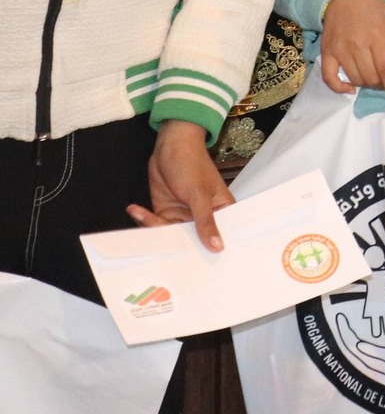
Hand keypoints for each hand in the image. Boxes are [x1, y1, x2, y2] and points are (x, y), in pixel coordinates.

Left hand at [128, 119, 233, 251]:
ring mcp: (183, 215)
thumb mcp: (199, 195)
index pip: (220, 236)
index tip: (201, 268)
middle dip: (178, 246)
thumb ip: (206, 222)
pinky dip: (143, 218)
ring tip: (144, 216)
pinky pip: (155, 224)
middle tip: (164, 256)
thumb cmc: (192, 164)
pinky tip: (134, 208)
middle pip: (193, 241)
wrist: (170, 145)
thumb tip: (218, 247)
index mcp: (221, 211)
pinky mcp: (165, 211)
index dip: (211, 252)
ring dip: (154, 228)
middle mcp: (203, 216)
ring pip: (171, 235)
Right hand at [319, 0, 384, 105]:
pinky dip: (339, 88)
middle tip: (384, 80)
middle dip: (380, 85)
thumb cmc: (373, 7)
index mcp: (377, 37)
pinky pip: (329, 78)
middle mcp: (357, 45)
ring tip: (371, 79)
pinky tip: (350, 89)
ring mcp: (340, 50)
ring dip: (365, 84)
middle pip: (370, 78)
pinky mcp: (326, 51)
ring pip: (354, 79)